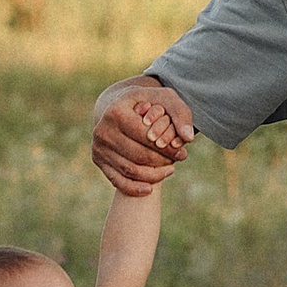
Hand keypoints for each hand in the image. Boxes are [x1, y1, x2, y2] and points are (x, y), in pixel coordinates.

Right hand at [93, 79, 192, 194]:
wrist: (118, 107)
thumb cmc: (146, 102)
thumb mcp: (164, 98)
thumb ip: (180, 113)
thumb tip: (188, 138)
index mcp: (116, 112)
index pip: (147, 137)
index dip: (168, 148)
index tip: (182, 152)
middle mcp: (103, 130)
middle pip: (139, 156)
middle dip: (163, 161)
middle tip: (177, 161)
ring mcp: (98, 146)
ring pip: (131, 171)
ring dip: (154, 175)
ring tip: (169, 170)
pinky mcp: (97, 159)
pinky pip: (117, 180)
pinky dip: (134, 188)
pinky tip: (150, 189)